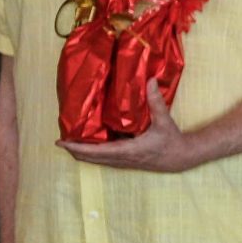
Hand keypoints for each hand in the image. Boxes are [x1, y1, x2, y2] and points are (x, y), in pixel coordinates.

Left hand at [61, 82, 196, 171]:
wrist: (181, 157)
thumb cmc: (172, 141)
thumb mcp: (164, 121)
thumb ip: (156, 102)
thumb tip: (150, 80)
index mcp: (128, 150)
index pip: (96, 151)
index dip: (77, 148)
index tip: (61, 143)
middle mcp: (122, 158)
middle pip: (91, 159)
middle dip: (74, 152)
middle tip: (60, 142)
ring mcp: (124, 161)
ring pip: (97, 161)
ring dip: (82, 154)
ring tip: (70, 144)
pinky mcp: (127, 161)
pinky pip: (105, 159)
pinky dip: (93, 154)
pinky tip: (89, 146)